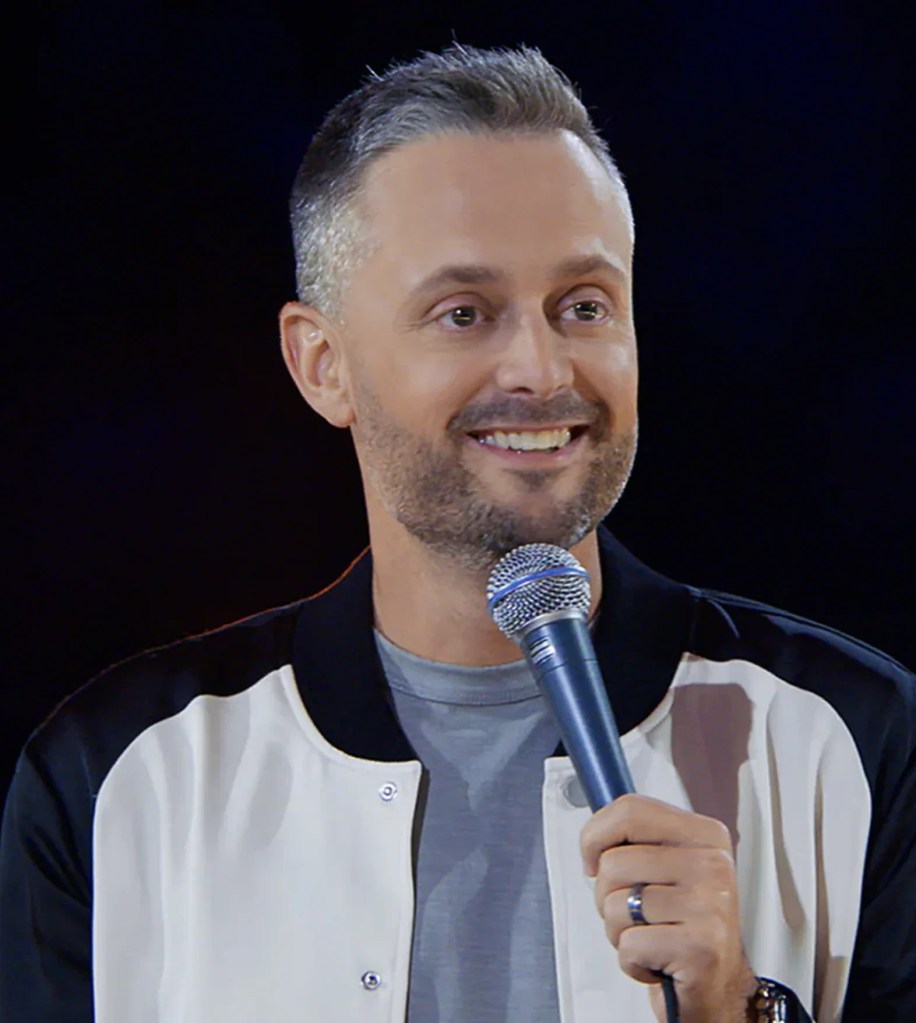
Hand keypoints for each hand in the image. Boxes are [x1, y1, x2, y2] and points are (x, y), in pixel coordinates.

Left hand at [580, 793, 757, 1022]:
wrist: (716, 989)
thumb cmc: (679, 925)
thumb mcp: (664, 867)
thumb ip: (634, 840)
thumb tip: (592, 837)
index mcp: (705, 834)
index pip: (631, 809)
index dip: (595, 835)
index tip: (593, 860)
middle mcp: (714, 865)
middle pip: (614, 861)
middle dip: (607, 894)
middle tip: (636, 913)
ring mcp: (711, 906)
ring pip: (616, 904)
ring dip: (618, 930)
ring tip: (649, 936)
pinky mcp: (701, 949)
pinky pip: (629, 944)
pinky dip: (630, 960)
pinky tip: (657, 961)